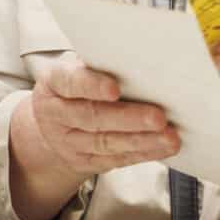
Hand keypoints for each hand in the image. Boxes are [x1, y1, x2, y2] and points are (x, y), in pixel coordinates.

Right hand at [12, 61, 180, 179]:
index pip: (70, 82)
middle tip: (158, 117)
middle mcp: (56, 113)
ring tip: (169, 137)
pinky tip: (162, 148)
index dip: (92, 86)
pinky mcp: (83, 161)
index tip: (115, 89)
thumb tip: (140, 59)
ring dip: (141, 140)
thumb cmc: (75, 88)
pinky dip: (142, 154)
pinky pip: (115, 159)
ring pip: (105, 142)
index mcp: (54, 83)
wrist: (51, 125)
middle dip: (128, 118)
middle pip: (91, 117)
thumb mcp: (77, 69)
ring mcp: (68, 141)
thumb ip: (100, 64)